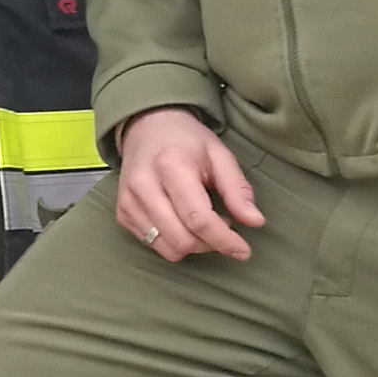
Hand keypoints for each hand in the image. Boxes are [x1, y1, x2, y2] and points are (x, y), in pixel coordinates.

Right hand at [109, 109, 263, 263]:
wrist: (147, 127)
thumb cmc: (187, 141)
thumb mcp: (220, 156)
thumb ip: (238, 190)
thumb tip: (255, 222)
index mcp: (171, 165)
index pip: (198, 218)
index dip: (224, 240)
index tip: (243, 250)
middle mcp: (144, 185)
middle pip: (182, 239)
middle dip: (210, 244)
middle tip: (224, 227)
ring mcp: (129, 201)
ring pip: (167, 249)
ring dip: (193, 246)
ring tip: (203, 223)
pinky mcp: (122, 213)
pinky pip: (153, 245)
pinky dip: (174, 241)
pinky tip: (182, 221)